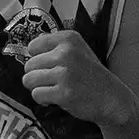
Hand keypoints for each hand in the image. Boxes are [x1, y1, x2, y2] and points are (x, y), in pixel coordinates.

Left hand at [20, 29, 134, 125]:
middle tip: (53, 82)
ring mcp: (65, 73)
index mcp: (69, 39)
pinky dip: (44, 100)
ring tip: (54, 89)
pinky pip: (37, 95)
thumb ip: (55, 48)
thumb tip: (26, 51)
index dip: (37, 59)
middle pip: (29, 65)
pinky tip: (57, 98)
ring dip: (39, 88)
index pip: (33, 46)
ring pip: (29, 80)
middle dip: (37, 76)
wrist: (112, 99)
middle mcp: (66, 53)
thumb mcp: (78, 51)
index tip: (48, 66)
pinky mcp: (63, 93)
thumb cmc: (91, 76)